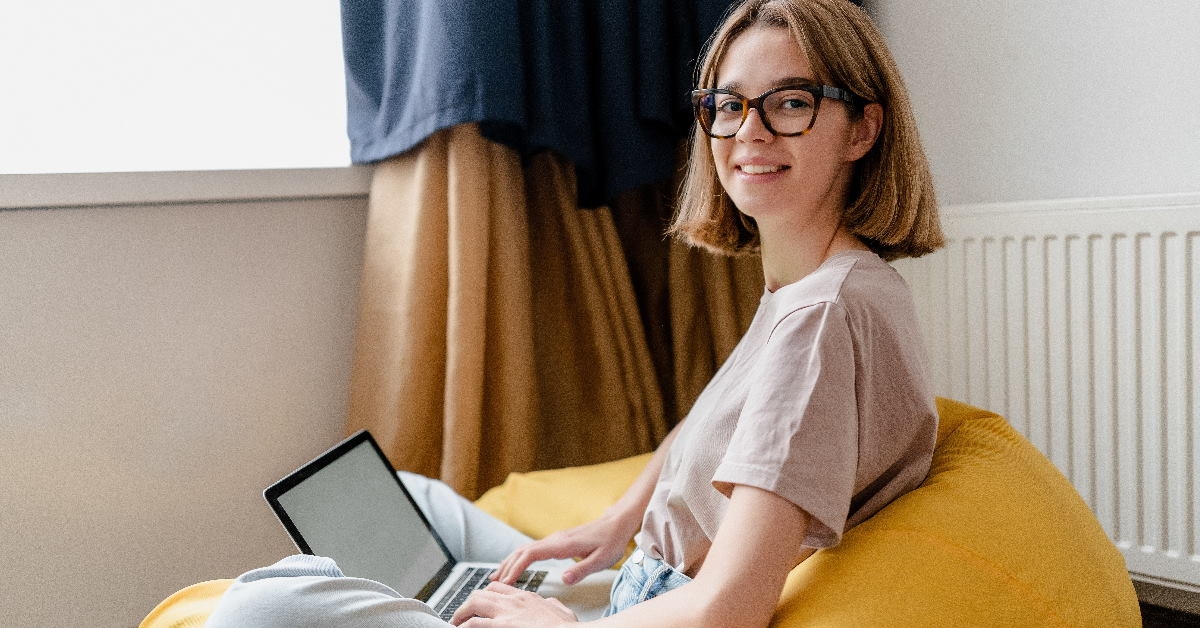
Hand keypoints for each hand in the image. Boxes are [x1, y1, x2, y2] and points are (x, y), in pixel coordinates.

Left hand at [450, 581, 576, 626]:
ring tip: (455, 622)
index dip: (486, 594)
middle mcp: (515, 601)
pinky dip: (464, 626)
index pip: (500, 588)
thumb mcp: (562, 612)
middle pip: (483, 592)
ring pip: (474, 603)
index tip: (479, 603)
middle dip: (470, 602)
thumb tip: (552, 606)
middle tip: (462, 614)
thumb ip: (553, 607)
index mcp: (528, 597)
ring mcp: (507, 613)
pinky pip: (474, 623)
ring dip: (461, 613)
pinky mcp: (502, 626)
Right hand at [492, 511, 637, 585]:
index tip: (506, 582)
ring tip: (497, 576)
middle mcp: (554, 540)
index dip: (516, 568)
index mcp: (562, 544)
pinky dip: (519, 558)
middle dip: (506, 567)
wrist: (616, 523)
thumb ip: (582, 569)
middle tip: (493, 583)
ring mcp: (554, 539)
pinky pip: (532, 549)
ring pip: (525, 549)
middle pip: (522, 551)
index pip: (530, 555)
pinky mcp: (557, 541)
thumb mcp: (601, 560)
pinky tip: (516, 565)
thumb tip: (564, 578)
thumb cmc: (610, 541)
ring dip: (510, 561)